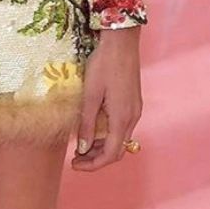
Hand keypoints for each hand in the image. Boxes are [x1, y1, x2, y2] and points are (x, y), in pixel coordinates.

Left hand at [71, 27, 142, 172]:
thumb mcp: (90, 96)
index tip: (74, 165)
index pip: (111, 154)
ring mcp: (135, 110)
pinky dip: (107, 135)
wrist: (121, 43)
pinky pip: (121, 127)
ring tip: (80, 146)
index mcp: (122, 119)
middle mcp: (132, 118)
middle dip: (96, 158)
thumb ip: (87, 124)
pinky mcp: (133, 103)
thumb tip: (82, 149)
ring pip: (119, 139)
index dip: (93, 165)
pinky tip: (92, 129)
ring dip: (101, 146)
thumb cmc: (104, 65)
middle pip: (117, 150)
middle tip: (75, 159)